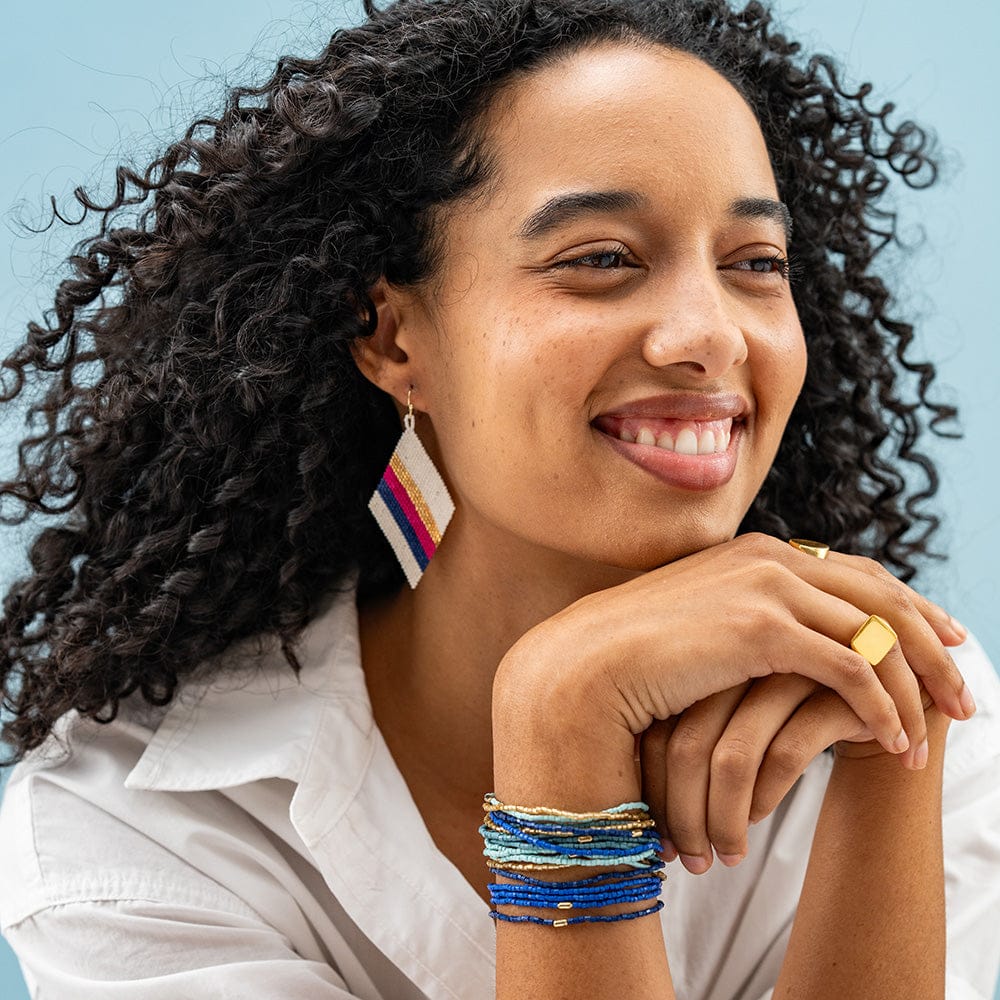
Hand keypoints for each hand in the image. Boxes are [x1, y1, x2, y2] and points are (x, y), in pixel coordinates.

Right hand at [493, 533, 972, 807]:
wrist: (581, 670)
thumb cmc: (634, 661)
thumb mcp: (700, 630)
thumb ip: (744, 621)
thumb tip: (779, 647)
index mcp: (755, 552)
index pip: (854, 573)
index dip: (906, 607)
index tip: (941, 640)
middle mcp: (768, 556)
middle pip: (880, 595)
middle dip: (932, 643)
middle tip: (963, 692)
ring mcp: (766, 585)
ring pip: (875, 631)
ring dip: (915, 684)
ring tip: (937, 730)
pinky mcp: (762, 627)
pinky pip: (850, 667)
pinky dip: (880, 706)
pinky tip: (890, 741)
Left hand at [636, 675, 944, 874]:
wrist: (883, 700)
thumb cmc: (789, 722)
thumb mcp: (730, 727)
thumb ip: (688, 749)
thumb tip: (630, 820)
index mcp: (700, 661)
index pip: (656, 733)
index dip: (653, 794)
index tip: (660, 845)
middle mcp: (736, 658)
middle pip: (687, 747)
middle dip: (685, 817)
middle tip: (692, 865)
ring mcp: (784, 668)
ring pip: (732, 756)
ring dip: (726, 821)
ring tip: (730, 858)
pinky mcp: (832, 688)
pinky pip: (785, 753)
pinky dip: (767, 797)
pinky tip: (762, 821)